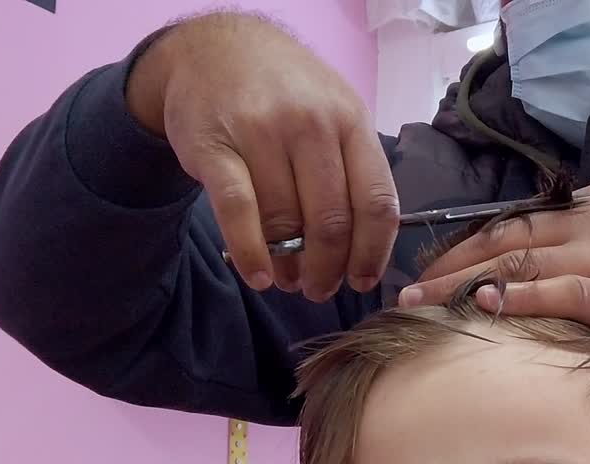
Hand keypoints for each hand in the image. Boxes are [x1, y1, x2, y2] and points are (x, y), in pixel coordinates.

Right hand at [126, 12, 399, 300]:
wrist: (213, 47)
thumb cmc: (285, 92)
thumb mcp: (334, 111)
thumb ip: (355, 168)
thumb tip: (367, 245)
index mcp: (351, 122)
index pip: (376, 202)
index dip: (372, 253)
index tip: (362, 280)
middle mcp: (311, 125)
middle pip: (332, 221)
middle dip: (328, 269)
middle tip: (320, 289)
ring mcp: (262, 133)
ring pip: (285, 222)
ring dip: (288, 266)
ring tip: (287, 280)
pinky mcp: (214, 146)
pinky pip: (239, 212)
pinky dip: (251, 253)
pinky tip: (259, 276)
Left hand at [404, 182, 589, 383]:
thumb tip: (560, 246)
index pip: (524, 217)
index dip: (476, 242)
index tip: (442, 265)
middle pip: (509, 235)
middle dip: (453, 263)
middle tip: (412, 288)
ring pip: (521, 263)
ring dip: (464, 285)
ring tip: (424, 307)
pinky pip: (556, 293)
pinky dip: (516, 299)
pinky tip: (482, 309)